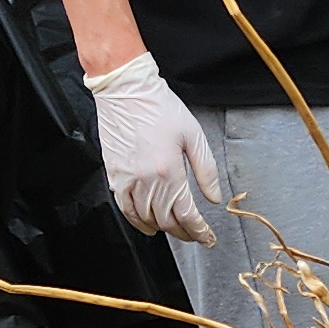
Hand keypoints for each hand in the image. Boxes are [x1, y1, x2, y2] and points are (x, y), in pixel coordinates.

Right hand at [89, 52, 217, 246]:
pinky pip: (125, 209)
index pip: (187, 215)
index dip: (199, 231)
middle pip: (167, 221)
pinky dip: (138, 221)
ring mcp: (127, 180)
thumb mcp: (193, 135)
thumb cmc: (159, 107)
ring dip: (163, 228)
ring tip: (176, 229)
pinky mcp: (114, 176)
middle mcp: (146, 181)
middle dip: (184, 233)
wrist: (126, 90)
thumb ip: (206, 170)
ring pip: (147, 219)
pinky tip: (148, 224)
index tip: (207, 238)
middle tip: (196, 235)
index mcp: (169, 171)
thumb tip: (214, 198)